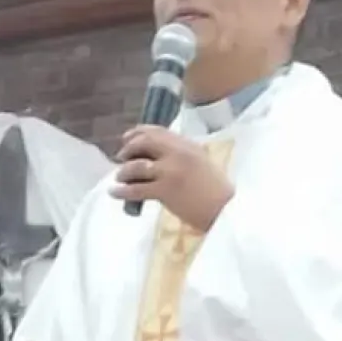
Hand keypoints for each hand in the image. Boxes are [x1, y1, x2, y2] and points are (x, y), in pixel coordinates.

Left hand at [111, 125, 233, 230]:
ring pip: (136, 166)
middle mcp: (178, 153)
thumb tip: (154, 156)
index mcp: (187, 145)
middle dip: (128, 149)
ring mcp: (170, 171)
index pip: (157, 131)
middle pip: (144, 143)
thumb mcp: (201, 162)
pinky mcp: (165, 191)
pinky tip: (115, 192)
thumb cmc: (216, 190)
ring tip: (119, 178)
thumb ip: (181, 154)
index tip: (127, 138)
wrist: (226, 210)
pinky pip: (136, 188)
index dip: (137, 133)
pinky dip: (121, 191)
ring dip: (123, 171)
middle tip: (120, 157)